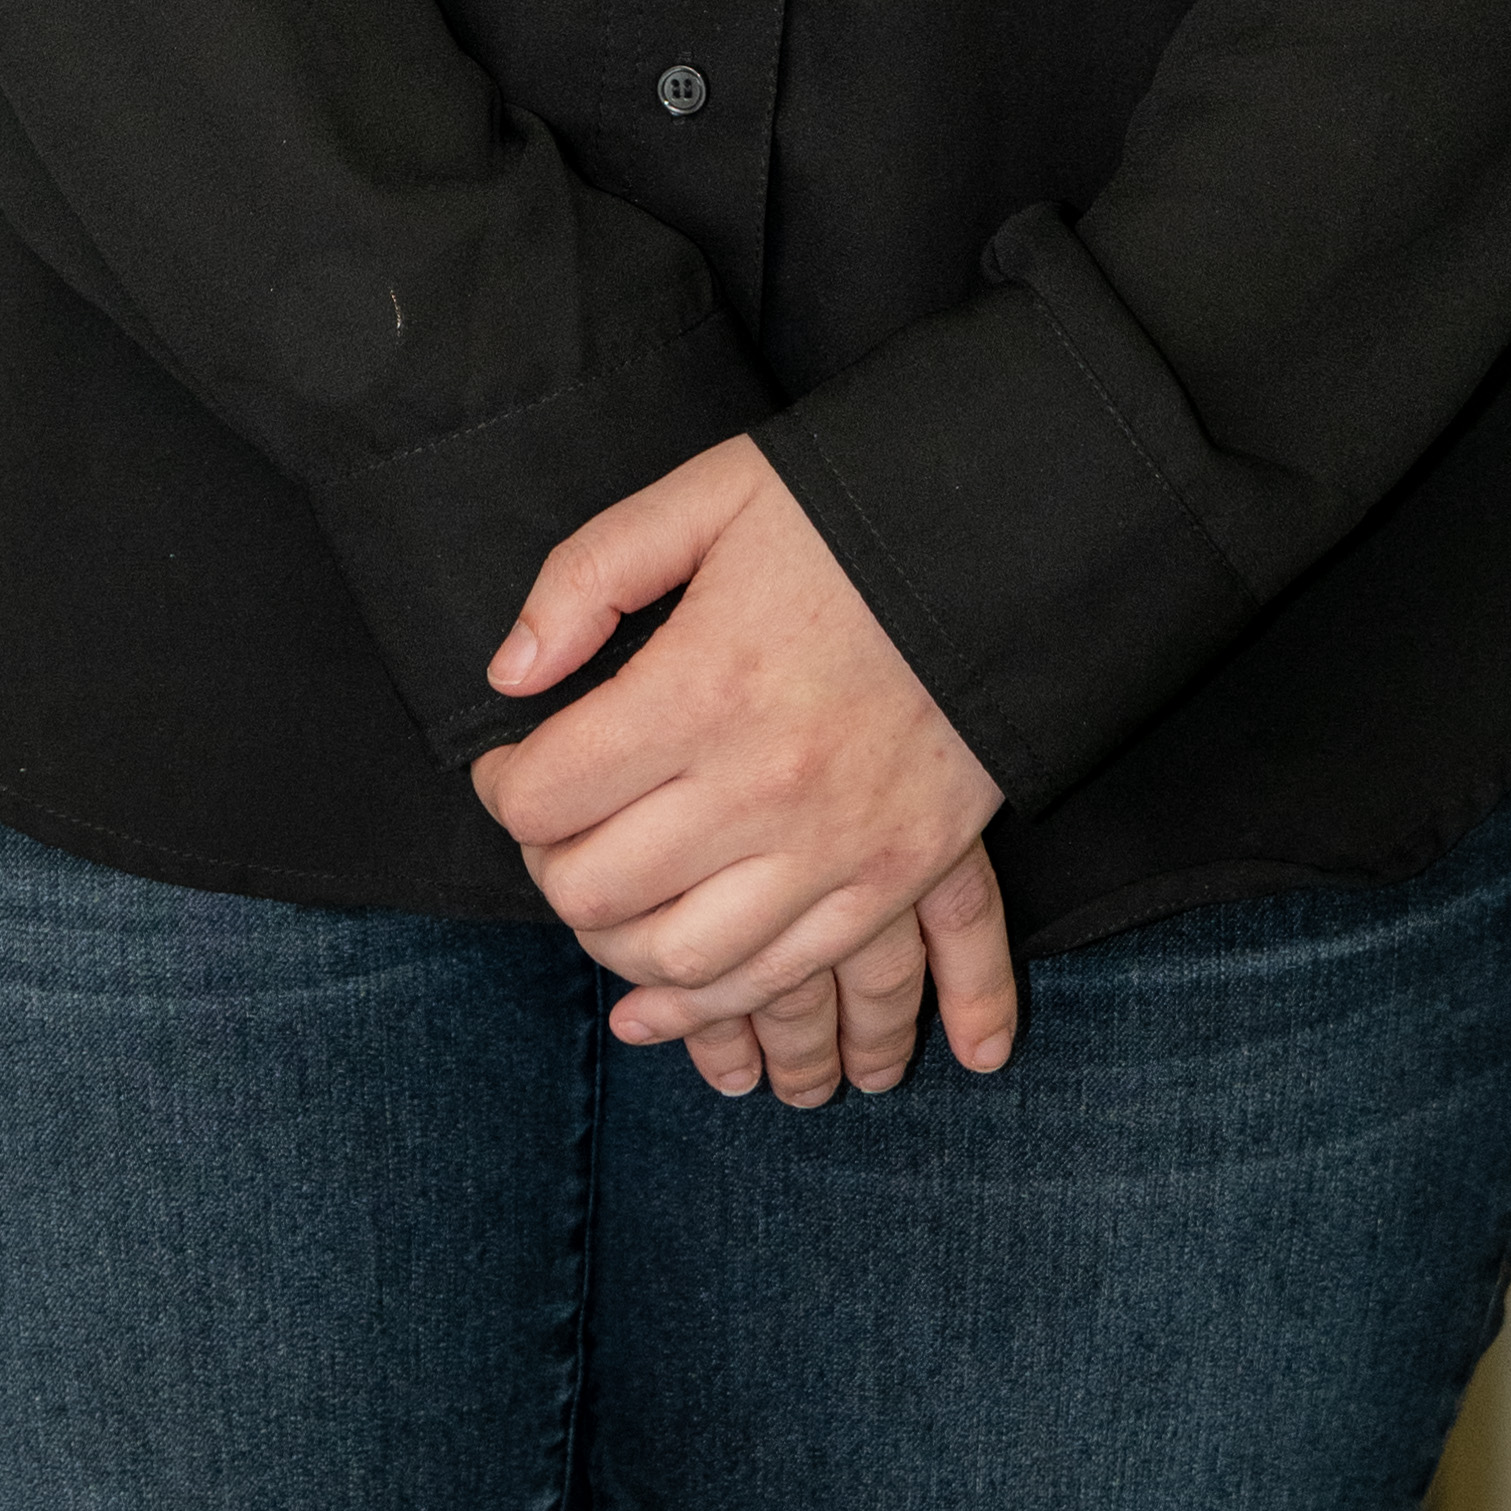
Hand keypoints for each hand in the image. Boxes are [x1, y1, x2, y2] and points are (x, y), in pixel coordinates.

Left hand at [466, 435, 1016, 1100]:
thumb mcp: (706, 499)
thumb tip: (508, 674)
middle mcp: (761, 787)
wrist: (1008, 550)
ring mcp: (835, 849)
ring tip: (602, 910)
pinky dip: (716, 1012)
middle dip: (547, 871)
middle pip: (595, 893)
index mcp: (702, 686)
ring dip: (616, 954)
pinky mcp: (893, 881)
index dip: (502, 788)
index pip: (545, 796)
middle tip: (552, 833)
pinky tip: (667, 1005)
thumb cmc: (844, 518)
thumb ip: (588, 576)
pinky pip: (784, 979)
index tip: (508, 766)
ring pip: (681, 963)